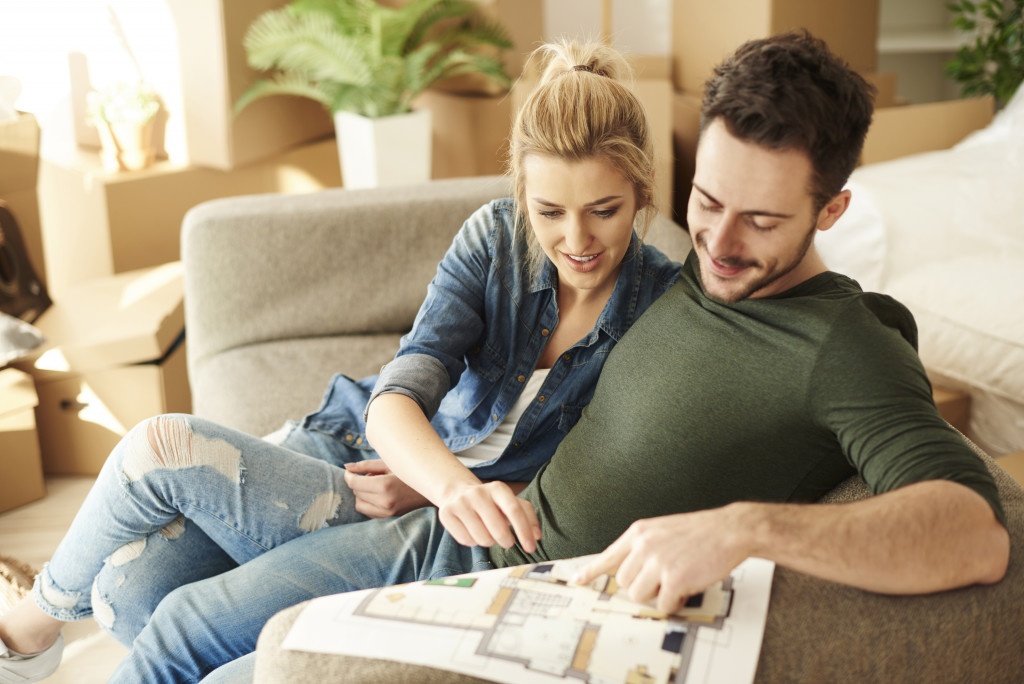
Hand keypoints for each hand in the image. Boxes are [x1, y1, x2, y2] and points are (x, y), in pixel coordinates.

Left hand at [343, 460, 430, 517]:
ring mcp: (387, 512)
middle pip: (356, 493)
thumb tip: (346, 467)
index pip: (354, 484)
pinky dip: (368, 503)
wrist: (430, 488)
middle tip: (371, 475)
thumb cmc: (408, 472)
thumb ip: (365, 466)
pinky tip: (379, 495)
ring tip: (375, 486)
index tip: (351, 471)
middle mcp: (385, 502)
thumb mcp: (388, 464)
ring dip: (362, 494)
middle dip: (359, 483)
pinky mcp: (389, 517)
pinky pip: (368, 512)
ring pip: (359, 504)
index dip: (349, 476)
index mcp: (384, 486)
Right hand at [437, 481, 541, 553]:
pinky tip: (472, 531)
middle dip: (506, 541)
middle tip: (507, 541)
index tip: (531, 548)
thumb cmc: (491, 503)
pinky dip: (473, 542)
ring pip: (482, 539)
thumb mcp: (510, 502)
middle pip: (498, 530)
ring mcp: (460, 503)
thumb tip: (536, 536)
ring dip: (489, 541)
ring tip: (487, 532)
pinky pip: (466, 541)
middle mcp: (478, 493)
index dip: (524, 531)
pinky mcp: (446, 513)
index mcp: (498, 488)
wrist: (457, 492)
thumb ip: (527, 516)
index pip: (514, 511)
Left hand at [572, 505, 750, 613]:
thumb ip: (643, 547)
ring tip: (675, 583)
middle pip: (624, 582)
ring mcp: (657, 562)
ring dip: (656, 596)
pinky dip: (674, 603)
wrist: (729, 530)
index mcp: (639, 532)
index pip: (608, 556)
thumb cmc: (699, 532)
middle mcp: (643, 545)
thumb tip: (628, 571)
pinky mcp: (674, 578)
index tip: (577, 580)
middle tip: (662, 581)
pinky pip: (662, 604)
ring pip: (638, 595)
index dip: (591, 571)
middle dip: (642, 587)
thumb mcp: (663, 530)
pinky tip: (685, 589)